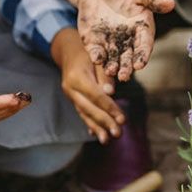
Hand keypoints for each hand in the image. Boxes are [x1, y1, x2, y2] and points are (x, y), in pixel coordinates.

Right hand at [52, 28, 124, 142]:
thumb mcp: (97, 57)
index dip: (110, 108)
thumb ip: (105, 75)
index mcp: (77, 77)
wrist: (69, 50)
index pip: (96, 96)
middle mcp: (70, 88)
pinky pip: (82, 112)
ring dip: (97, 128)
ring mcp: (70, 95)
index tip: (122, 120)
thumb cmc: (88, 52)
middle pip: (89, 108)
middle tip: (118, 134)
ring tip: (107, 141)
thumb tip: (111, 92)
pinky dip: (90, 123)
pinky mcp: (73, 99)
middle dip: (105, 122)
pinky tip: (97, 135)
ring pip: (84, 113)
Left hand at [75, 0, 174, 80]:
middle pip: (129, 57)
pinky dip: (97, 56)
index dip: (142, 55)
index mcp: (142, 30)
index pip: (144, 46)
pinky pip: (96, 52)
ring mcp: (111, 43)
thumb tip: (171, 4)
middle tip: (124, 76)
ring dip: (112, 66)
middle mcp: (128, 41)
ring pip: (113, 58)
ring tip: (111, 71)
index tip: (140, 64)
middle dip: (127, 67)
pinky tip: (97, 60)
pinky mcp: (95, 42)